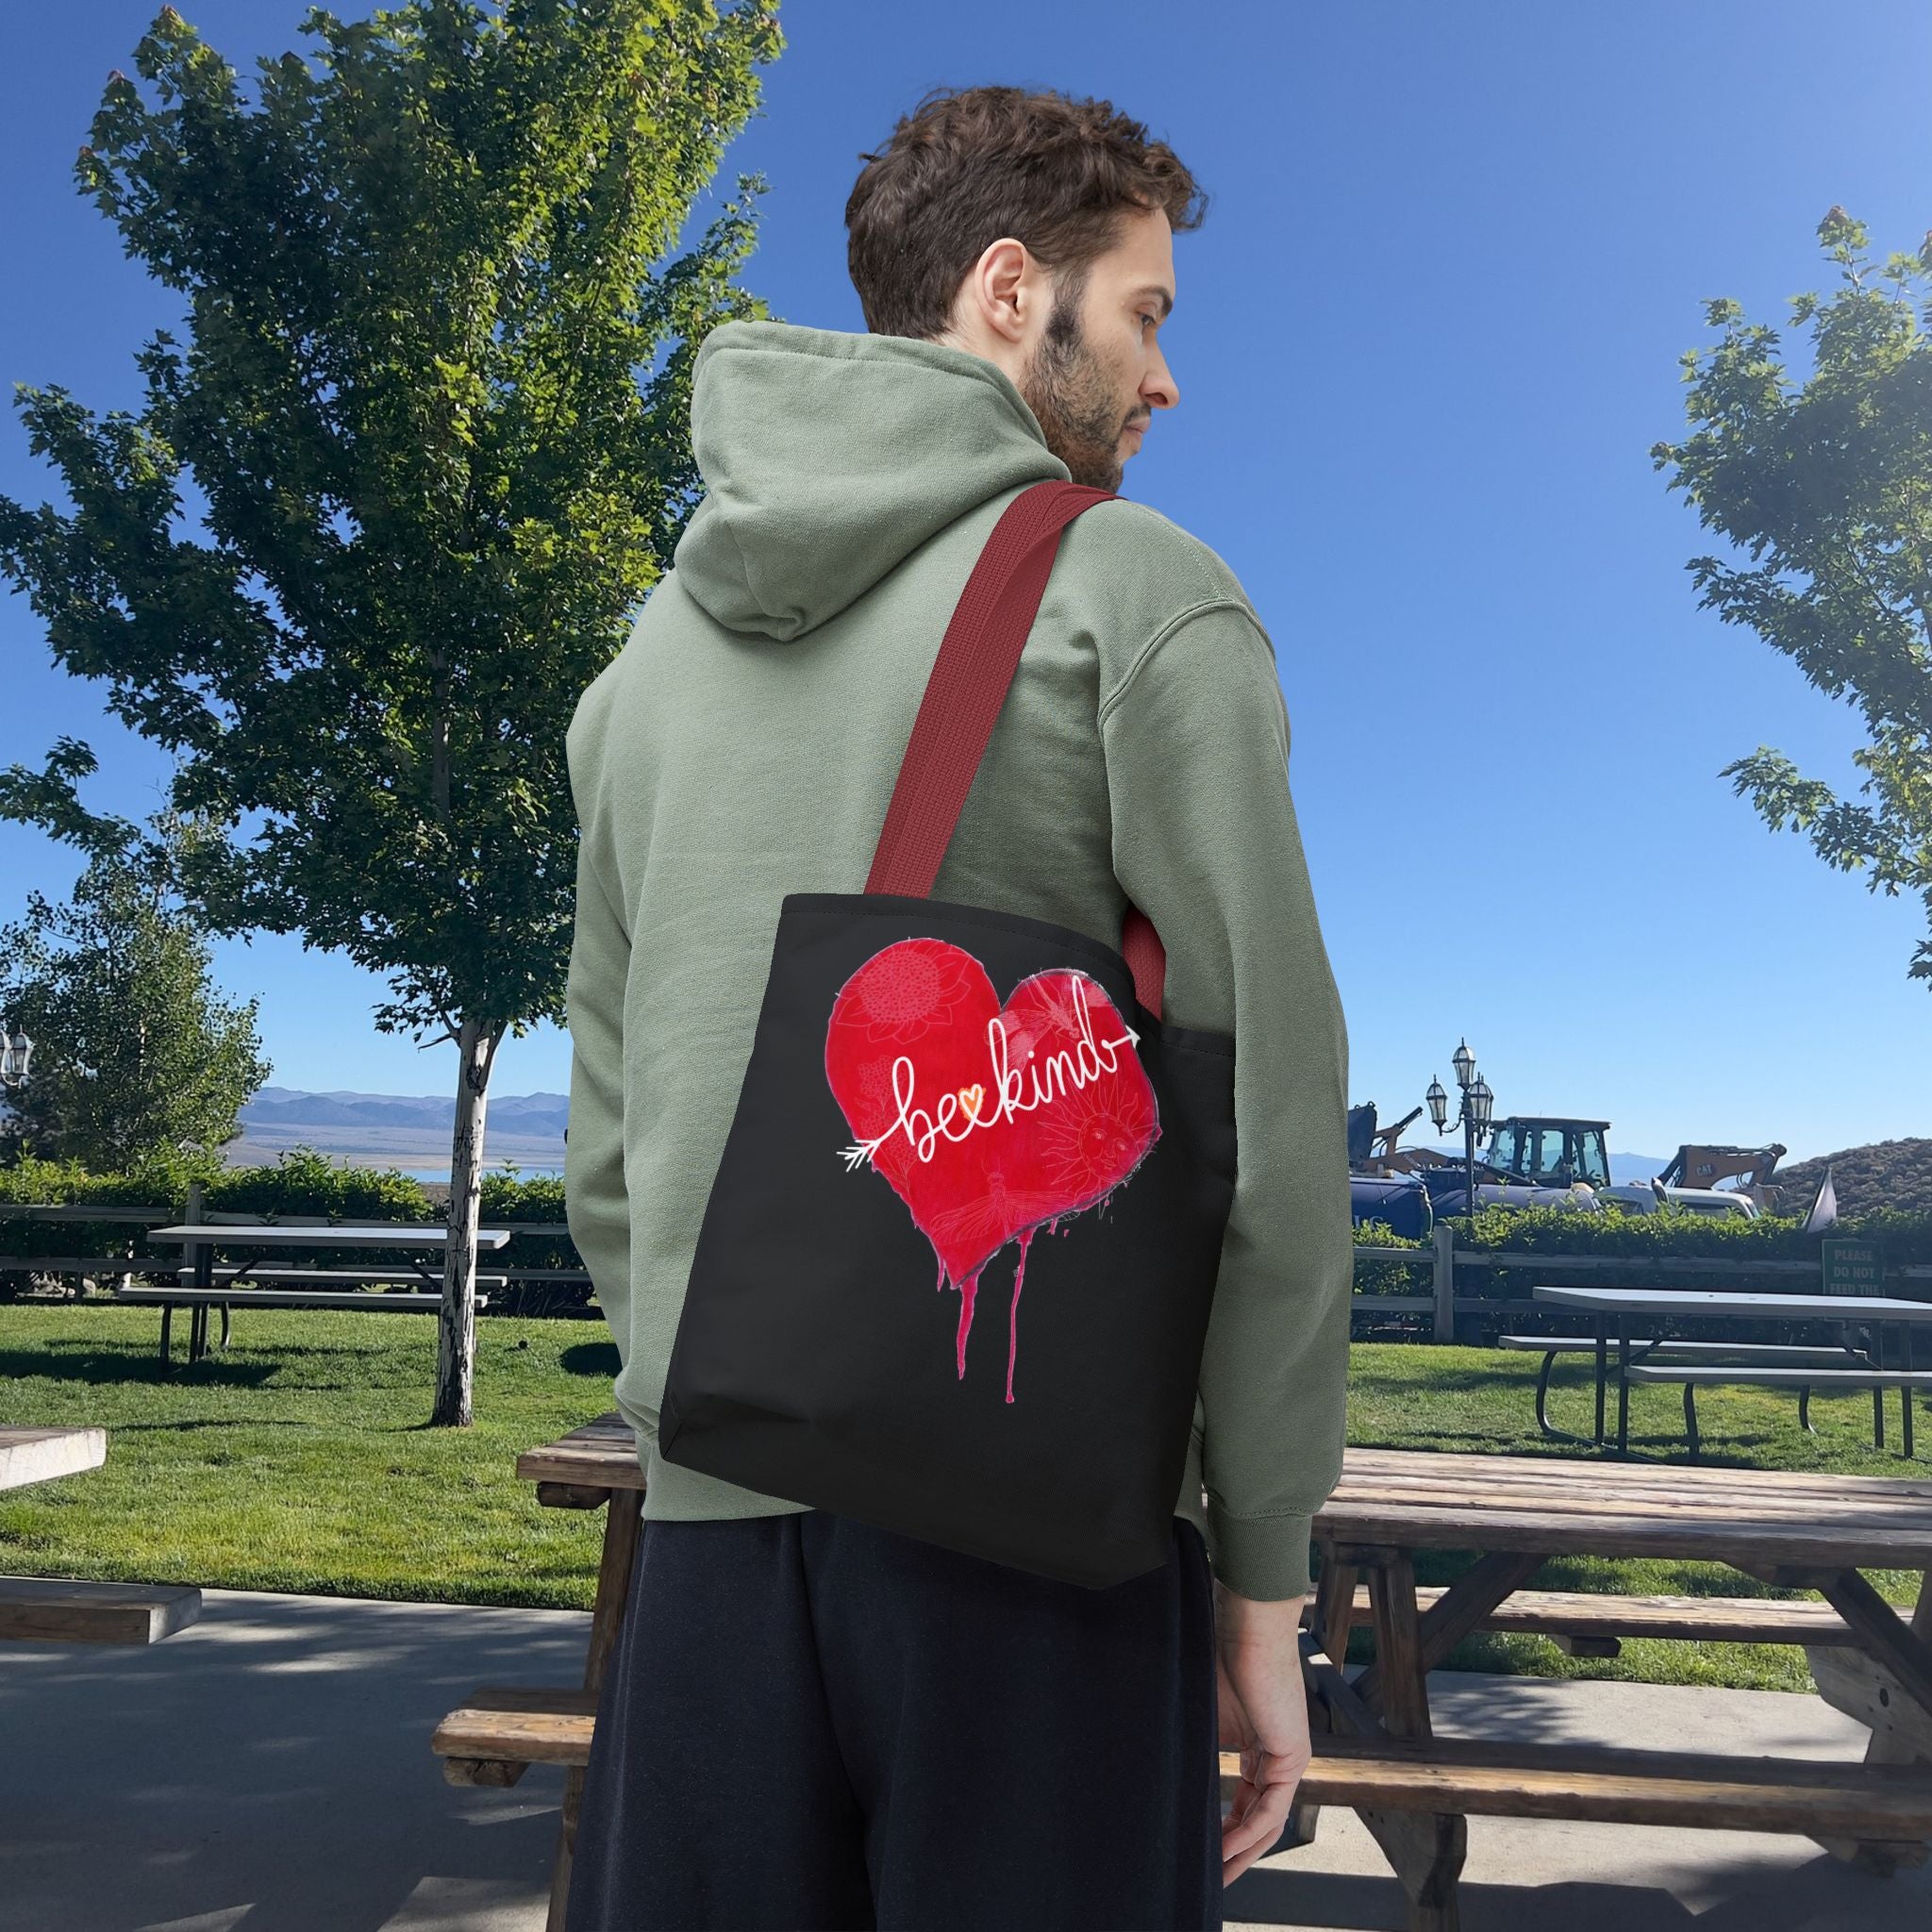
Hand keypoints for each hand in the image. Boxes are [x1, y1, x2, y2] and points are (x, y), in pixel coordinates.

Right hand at [1213, 1579, 1313, 1885]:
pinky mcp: (1292, 1753)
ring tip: (1218, 1873)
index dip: (1225, 1829)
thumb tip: (1164, 1773)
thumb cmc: (1220, 1654)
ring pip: (1268, 1820)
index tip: (1202, 1850)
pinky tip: (1227, 1846)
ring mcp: (1289, 1755)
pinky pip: (1272, 1807)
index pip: (1246, 1800)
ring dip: (1242, 1849)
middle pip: (1260, 1819)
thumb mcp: (1203, 1712)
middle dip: (1234, 1851)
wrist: (1245, 1625)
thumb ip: (1197, 1747)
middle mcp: (1278, 1754)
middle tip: (1212, 1876)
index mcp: (1259, 1744)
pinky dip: (1248, 1830)